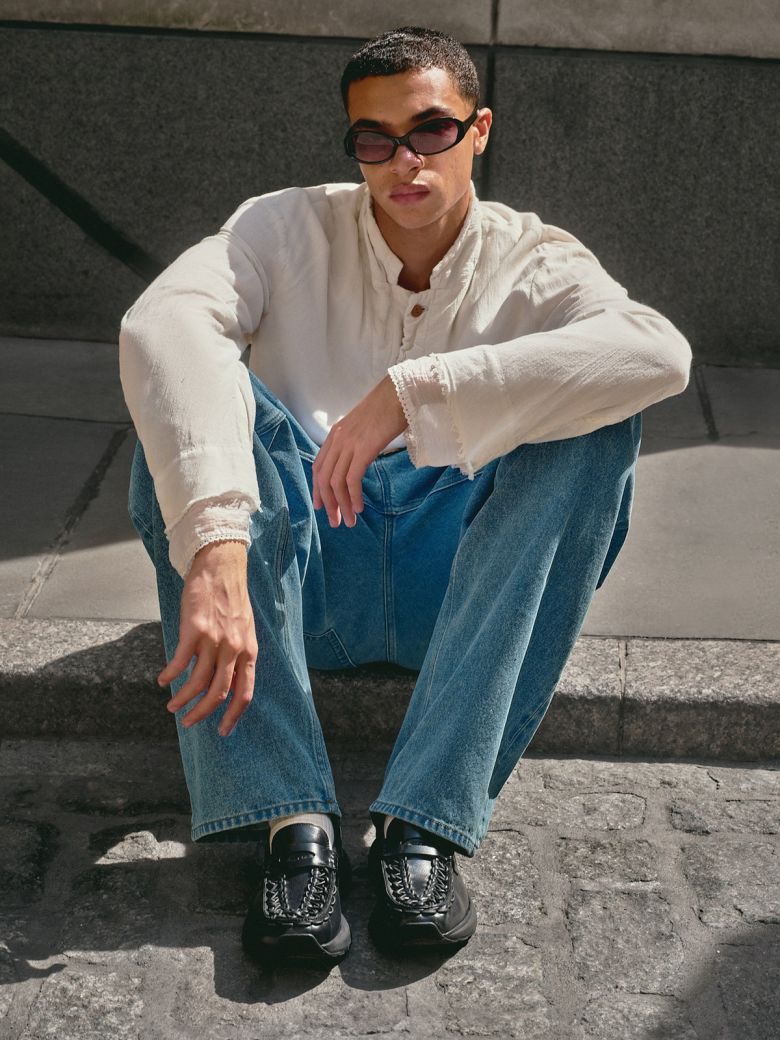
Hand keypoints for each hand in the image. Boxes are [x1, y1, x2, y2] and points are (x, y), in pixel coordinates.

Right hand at [158, 541, 257, 736]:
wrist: (221, 568)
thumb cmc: (230, 599)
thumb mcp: (244, 631)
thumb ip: (238, 656)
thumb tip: (227, 683)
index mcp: (249, 651)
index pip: (245, 693)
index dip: (233, 715)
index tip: (223, 731)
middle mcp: (234, 649)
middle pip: (219, 693)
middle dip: (202, 713)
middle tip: (188, 723)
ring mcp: (215, 640)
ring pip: (197, 682)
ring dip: (182, 698)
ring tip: (171, 705)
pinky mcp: (195, 629)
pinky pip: (180, 661)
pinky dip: (170, 675)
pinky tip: (163, 680)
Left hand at [312, 374, 406, 526]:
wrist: (400, 391)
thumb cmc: (389, 407)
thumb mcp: (365, 425)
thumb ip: (357, 441)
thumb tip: (358, 459)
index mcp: (336, 434)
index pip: (318, 467)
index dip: (317, 490)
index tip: (322, 507)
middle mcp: (338, 439)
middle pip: (324, 479)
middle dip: (328, 504)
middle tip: (335, 522)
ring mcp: (349, 444)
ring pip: (336, 483)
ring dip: (342, 505)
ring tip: (349, 521)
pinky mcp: (363, 449)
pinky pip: (352, 480)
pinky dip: (353, 497)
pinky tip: (359, 508)